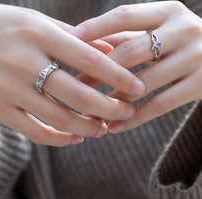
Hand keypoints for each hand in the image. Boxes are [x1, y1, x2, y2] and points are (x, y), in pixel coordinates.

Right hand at [0, 2, 144, 145]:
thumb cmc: (3, 26)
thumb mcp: (38, 23)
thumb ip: (74, 38)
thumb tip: (109, 51)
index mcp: (39, 34)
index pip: (90, 59)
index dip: (119, 77)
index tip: (138, 88)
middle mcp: (24, 61)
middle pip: (78, 94)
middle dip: (109, 108)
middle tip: (127, 112)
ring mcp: (8, 88)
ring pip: (59, 118)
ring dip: (88, 127)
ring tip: (104, 128)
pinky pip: (35, 132)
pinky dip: (60, 139)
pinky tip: (76, 138)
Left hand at [72, 1, 201, 132]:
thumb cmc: (181, 43)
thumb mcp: (160, 31)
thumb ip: (128, 37)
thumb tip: (90, 44)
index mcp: (168, 11)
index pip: (124, 16)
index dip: (94, 28)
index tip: (69, 41)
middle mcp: (184, 30)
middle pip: (128, 53)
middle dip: (97, 73)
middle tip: (75, 87)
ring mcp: (195, 58)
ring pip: (142, 83)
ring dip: (113, 100)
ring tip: (91, 111)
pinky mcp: (201, 85)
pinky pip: (159, 105)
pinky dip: (134, 119)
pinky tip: (115, 128)